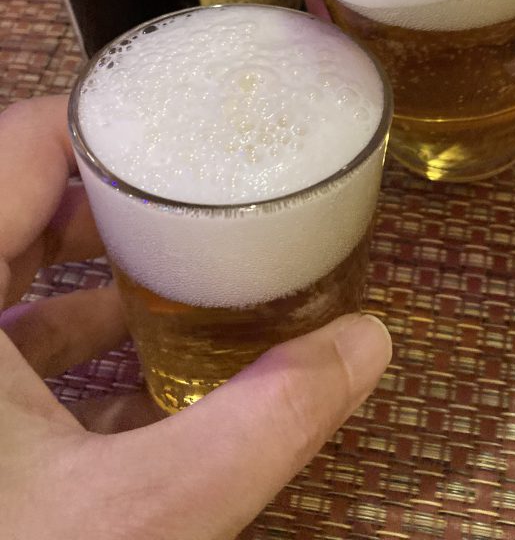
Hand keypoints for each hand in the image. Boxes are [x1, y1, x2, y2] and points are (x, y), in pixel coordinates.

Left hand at [0, 96, 390, 539]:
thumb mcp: (142, 519)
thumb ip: (264, 425)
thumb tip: (370, 344)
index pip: (21, 142)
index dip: (109, 121)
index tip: (190, 127)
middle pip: (14, 199)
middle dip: (113, 196)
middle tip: (199, 194)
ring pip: (2, 272)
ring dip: (84, 267)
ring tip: (177, 266)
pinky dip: (53, 337)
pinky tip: (127, 367)